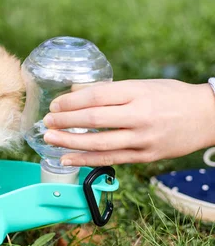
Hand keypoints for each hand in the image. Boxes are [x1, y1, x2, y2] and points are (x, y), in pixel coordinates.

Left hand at [42, 79, 214, 165]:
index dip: (71, 102)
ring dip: (69, 143)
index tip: (55, 105)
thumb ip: (111, 91)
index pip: (96, 96)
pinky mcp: (145, 156)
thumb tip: (74, 94)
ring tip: (50, 139)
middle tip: (47, 122)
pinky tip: (66, 159)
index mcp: (137, 92)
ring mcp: (143, 138)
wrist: (207, 116)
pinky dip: (85, 160)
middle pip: (94, 120)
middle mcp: (140, 115)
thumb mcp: (142, 85)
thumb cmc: (170, 96)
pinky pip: (110, 159)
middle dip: (65, 121)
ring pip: (99, 143)